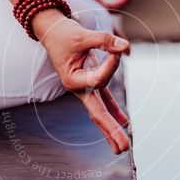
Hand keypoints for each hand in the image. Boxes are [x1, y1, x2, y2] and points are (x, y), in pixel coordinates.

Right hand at [32, 9, 130, 153]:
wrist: (53, 31)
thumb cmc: (64, 34)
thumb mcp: (83, 35)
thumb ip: (104, 40)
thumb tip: (126, 48)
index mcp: (72, 80)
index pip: (98, 81)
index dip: (111, 66)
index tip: (117, 49)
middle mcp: (79, 88)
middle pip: (97, 113)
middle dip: (111, 130)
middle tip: (124, 148)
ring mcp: (85, 88)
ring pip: (101, 111)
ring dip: (112, 129)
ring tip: (123, 147)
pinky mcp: (91, 82)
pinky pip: (105, 100)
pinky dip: (115, 111)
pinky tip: (125, 122)